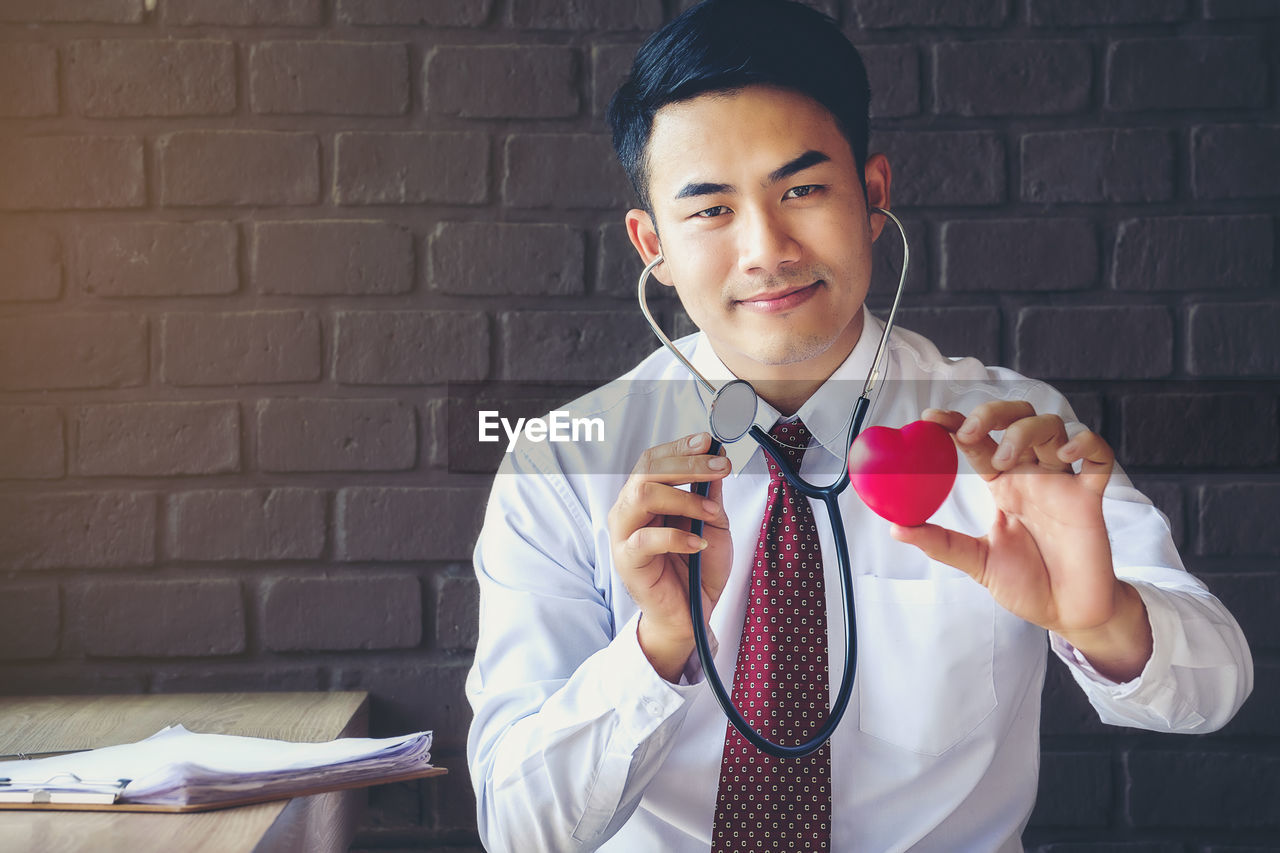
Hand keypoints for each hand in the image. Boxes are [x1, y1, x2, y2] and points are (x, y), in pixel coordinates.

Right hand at [607, 432, 732, 681]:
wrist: (691, 616)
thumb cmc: (698, 570)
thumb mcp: (714, 525)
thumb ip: (710, 495)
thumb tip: (716, 457)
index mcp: (645, 498)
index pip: (654, 460)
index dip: (680, 447)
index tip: (709, 442)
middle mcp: (629, 511)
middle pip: (647, 471)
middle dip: (686, 464)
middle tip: (719, 467)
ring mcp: (624, 535)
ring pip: (642, 496)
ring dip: (684, 498)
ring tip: (711, 513)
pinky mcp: (627, 561)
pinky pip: (646, 539)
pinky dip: (677, 536)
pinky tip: (699, 544)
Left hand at [890, 402, 1151, 680]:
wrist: (1068, 615)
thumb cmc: (1026, 585)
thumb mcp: (977, 562)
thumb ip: (940, 543)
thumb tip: (895, 527)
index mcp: (1003, 486)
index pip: (979, 441)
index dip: (956, 423)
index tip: (930, 417)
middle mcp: (1032, 476)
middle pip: (1018, 418)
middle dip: (993, 414)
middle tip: (968, 431)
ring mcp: (1062, 483)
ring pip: (1052, 428)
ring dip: (1026, 432)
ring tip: (1005, 460)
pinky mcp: (1091, 499)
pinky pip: (1099, 457)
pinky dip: (1086, 443)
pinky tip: (1066, 453)